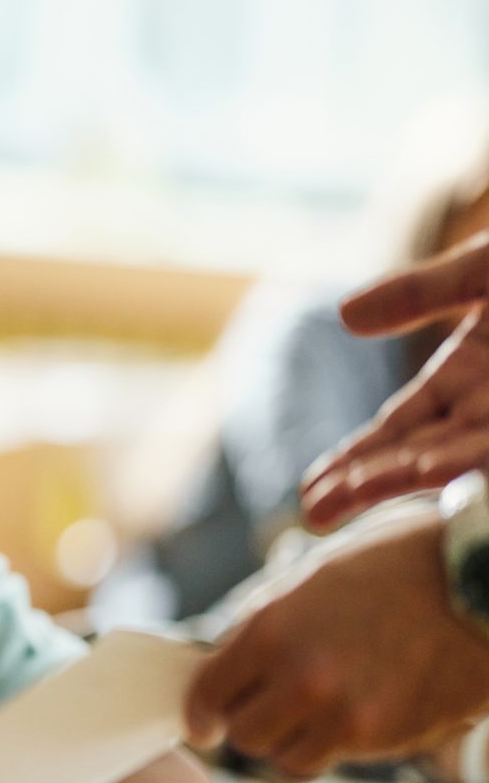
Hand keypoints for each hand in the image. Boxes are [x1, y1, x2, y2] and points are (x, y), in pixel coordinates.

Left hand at [186, 503, 488, 773]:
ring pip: (283, 757)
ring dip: (286, 741)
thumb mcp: (314, 576)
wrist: (480, 586)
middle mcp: (300, 678)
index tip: (201, 722)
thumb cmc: (397, 567)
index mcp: (270, 629)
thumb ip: (266, 622)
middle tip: (260, 710)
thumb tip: (226, 659)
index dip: (199, 712)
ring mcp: (343, 714)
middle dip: (245, 723)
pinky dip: (326, 749)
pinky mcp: (383, 737)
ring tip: (305, 716)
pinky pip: (329, 760)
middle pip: (242, 733)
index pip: (207, 693)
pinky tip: (340, 721)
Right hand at [302, 238, 488, 529]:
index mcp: (469, 377)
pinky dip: (480, 464)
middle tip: (313, 513)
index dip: (355, 459)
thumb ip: (422, 292)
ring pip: (471, 457)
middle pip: (423, 455)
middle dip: (370, 484)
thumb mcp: (488, 269)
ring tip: (370, 490)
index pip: (400, 430)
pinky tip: (448, 474)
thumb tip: (344, 316)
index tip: (311, 489)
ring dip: (423, 476)